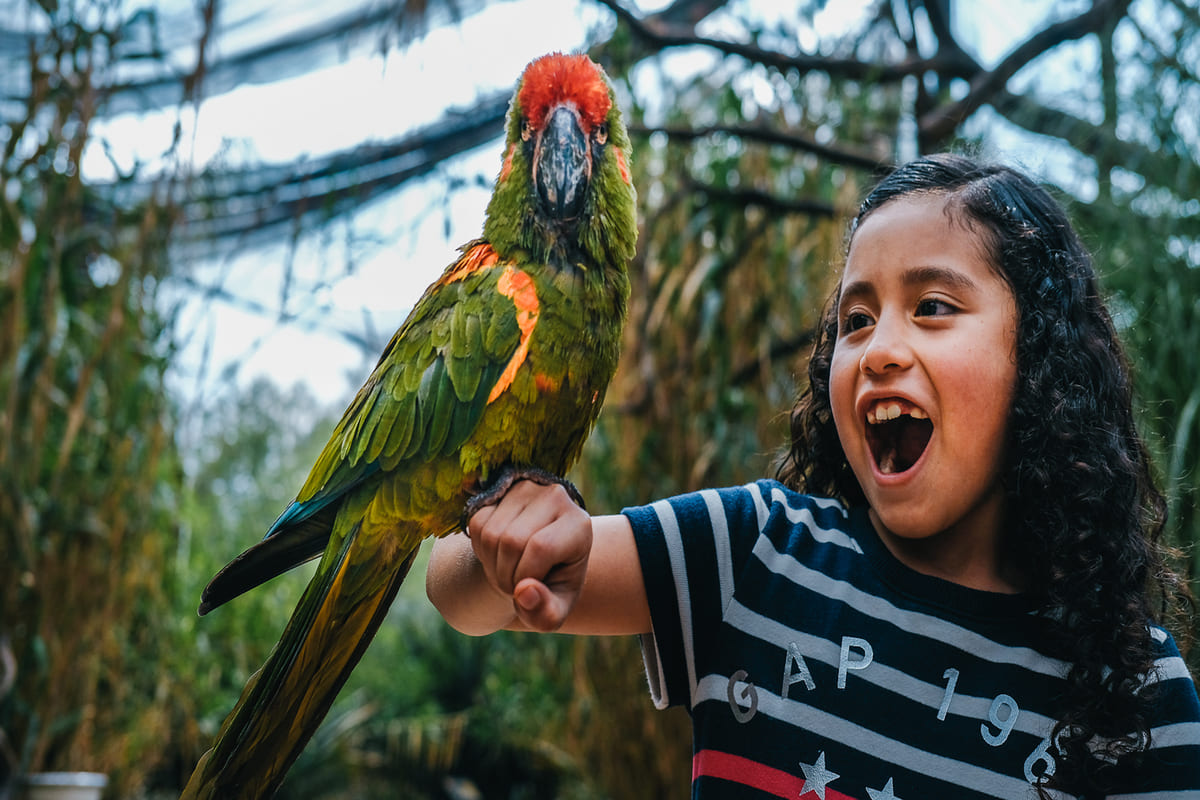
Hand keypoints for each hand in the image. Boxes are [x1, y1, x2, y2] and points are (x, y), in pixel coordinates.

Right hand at [466, 479, 591, 631]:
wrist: (540, 562)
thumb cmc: (552, 586)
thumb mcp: (556, 609)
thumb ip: (545, 614)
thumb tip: (524, 592)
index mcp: (579, 524)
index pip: (542, 547)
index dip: (525, 578)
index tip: (528, 593)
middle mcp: (555, 496)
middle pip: (512, 541)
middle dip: (505, 576)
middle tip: (513, 587)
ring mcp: (525, 488)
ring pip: (490, 533)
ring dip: (490, 565)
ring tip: (508, 571)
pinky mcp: (500, 489)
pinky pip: (476, 523)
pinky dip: (480, 549)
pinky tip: (498, 553)